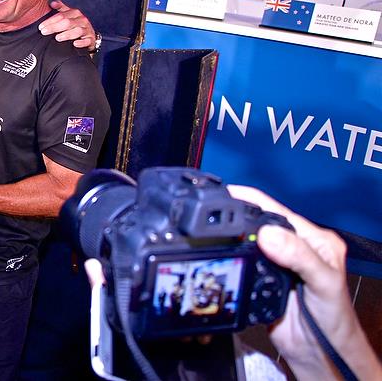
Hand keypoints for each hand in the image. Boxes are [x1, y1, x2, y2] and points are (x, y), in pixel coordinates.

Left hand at [39, 0, 97, 50]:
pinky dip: (81, 42)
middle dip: (54, 27)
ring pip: (77, 31)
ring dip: (67, 34)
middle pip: (67, 22)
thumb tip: (52, 3)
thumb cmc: (74, 27)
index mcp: (75, 13)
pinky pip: (87, 41)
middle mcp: (82, 20)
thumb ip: (60, 9)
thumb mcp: (68, 16)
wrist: (88, 37)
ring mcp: (87, 30)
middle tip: (44, 32)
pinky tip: (75, 44)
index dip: (50, 21)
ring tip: (57, 38)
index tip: (41, 27)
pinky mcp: (91, 40)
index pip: (61, 15)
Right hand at [227, 185, 381, 380]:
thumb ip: (299, 256)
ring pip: (247, 242)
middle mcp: (294, 248)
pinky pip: (241, 263)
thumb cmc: (335, 320)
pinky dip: (230, 257)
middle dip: (237, 216)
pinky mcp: (260, 280)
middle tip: (214, 214)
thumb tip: (269, 234)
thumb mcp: (323, 282)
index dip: (252, 199)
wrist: (318, 355)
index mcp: (314, 239)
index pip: (278, 211)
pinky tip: (220, 253)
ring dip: (231, 238)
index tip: (227, 192)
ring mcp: (276, 264)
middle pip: (259, 223)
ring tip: (212, 231)